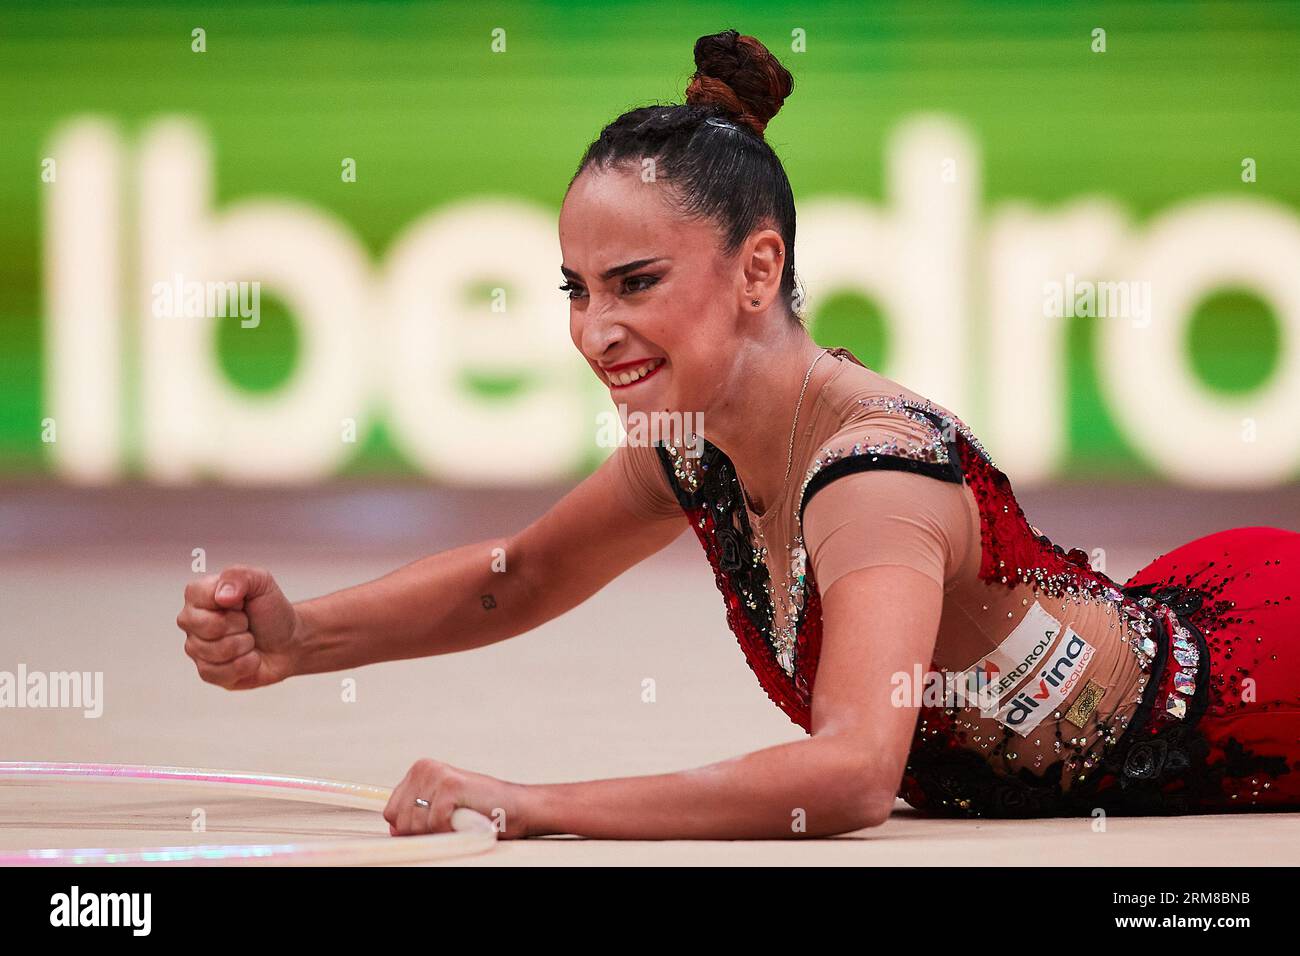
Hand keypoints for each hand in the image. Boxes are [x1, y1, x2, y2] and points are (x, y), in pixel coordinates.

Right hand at [176, 565, 300, 689]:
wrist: (289, 641)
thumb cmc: (271, 611)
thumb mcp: (262, 582)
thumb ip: (240, 576)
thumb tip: (222, 596)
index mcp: (198, 595)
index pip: (200, 597)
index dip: (231, 602)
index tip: (243, 601)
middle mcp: (191, 621)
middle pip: (208, 627)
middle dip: (240, 625)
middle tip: (247, 623)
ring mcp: (196, 648)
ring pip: (216, 652)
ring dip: (245, 646)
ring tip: (249, 640)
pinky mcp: (207, 672)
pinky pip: (220, 672)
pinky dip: (245, 665)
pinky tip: (249, 658)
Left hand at [384, 758, 529, 838]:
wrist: (516, 808)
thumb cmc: (481, 812)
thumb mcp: (441, 810)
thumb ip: (416, 816)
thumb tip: (394, 830)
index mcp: (419, 771)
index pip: (391, 812)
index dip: (409, 828)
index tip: (432, 827)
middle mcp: (424, 768)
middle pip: (400, 820)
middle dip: (423, 832)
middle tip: (449, 823)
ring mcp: (436, 775)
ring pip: (415, 824)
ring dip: (439, 832)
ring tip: (459, 820)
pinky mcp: (449, 785)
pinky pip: (435, 823)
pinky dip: (451, 830)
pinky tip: (465, 820)